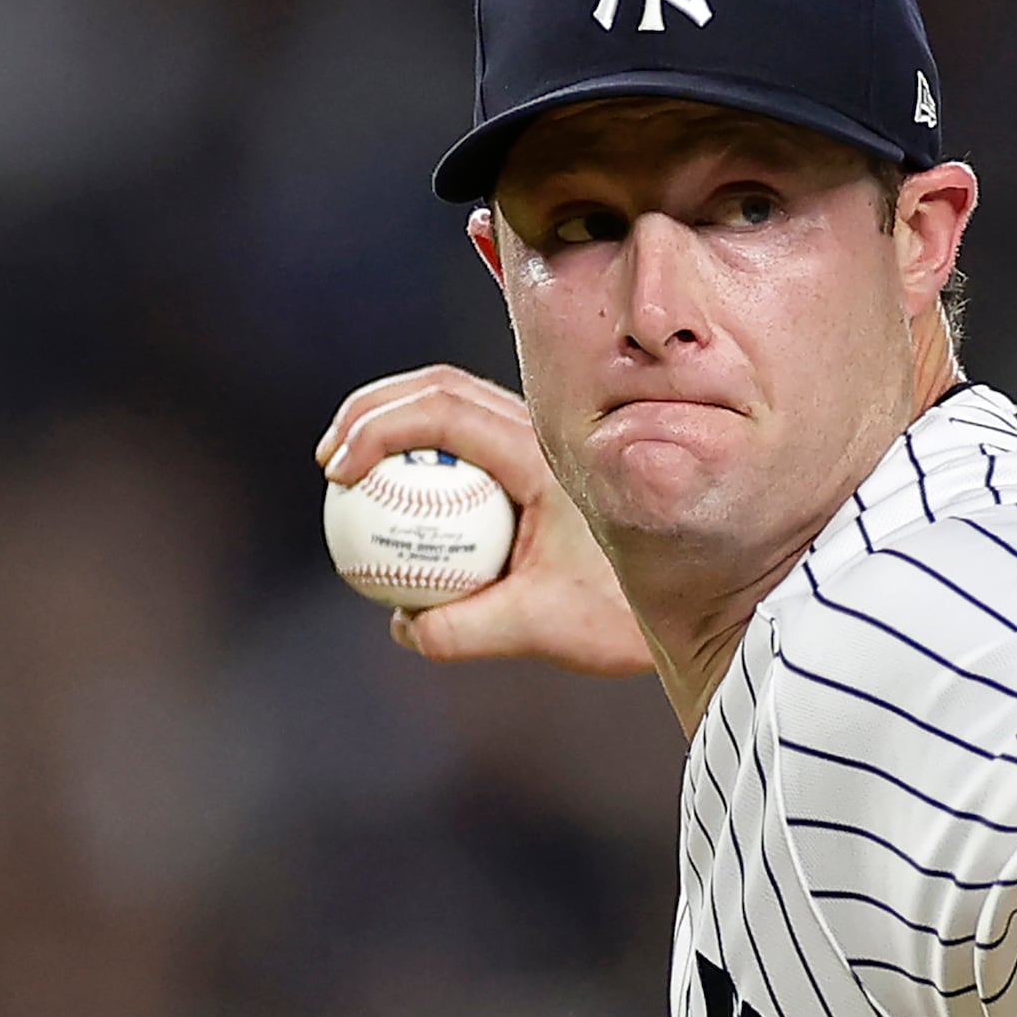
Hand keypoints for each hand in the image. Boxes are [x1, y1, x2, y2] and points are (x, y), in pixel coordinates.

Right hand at [316, 365, 653, 675]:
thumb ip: (470, 629)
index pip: (445, 410)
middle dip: (371, 411)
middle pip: (438, 388)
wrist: (687, 601)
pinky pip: (464, 448)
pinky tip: (393, 508)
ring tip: (346, 474)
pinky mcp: (531, 466)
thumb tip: (404, 628)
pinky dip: (420, 460)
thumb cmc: (619, 613)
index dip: (378, 427)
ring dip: (391, 424)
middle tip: (329, 462)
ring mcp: (537, 443)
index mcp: (542, 453)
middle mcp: (541, 433)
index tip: (340, 472)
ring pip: (450, 406)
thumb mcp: (544, 627)